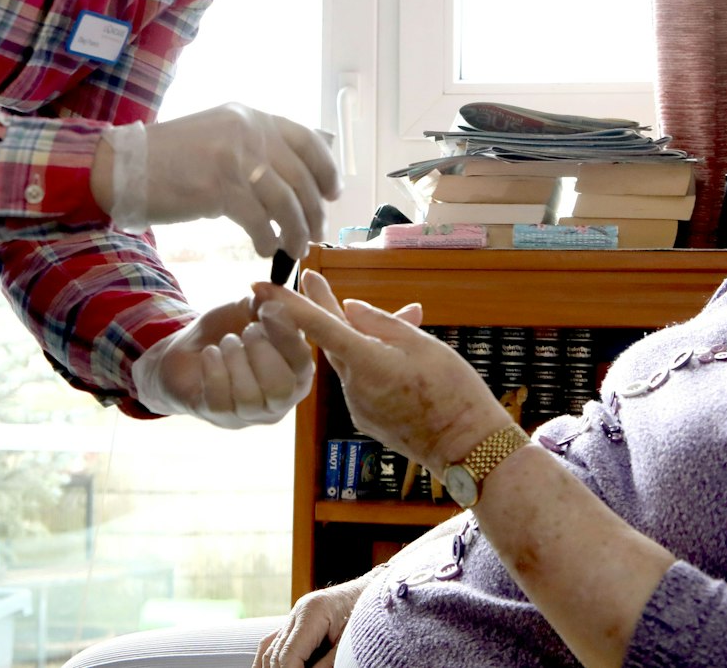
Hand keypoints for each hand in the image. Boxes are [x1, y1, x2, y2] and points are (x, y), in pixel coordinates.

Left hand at [131, 295, 314, 428]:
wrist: (186, 352)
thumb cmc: (227, 331)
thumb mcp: (249, 309)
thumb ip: (267, 301)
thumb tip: (270, 291)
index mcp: (297, 373)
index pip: (303, 362)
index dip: (288, 335)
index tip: (269, 309)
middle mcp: (280, 401)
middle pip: (282, 387)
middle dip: (262, 351)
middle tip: (248, 330)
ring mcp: (249, 414)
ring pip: (250, 396)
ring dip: (235, 359)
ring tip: (227, 342)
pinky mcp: (220, 417)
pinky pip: (219, 400)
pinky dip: (214, 370)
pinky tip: (210, 354)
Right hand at [144, 104, 339, 257]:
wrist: (124, 167)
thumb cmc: (172, 159)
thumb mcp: (220, 137)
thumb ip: (256, 148)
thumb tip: (295, 182)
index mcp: (252, 117)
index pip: (307, 140)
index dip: (326, 169)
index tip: (333, 194)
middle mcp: (248, 131)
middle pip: (301, 176)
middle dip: (314, 210)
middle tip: (315, 233)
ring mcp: (234, 157)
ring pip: (285, 201)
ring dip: (296, 230)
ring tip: (295, 248)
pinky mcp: (218, 187)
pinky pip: (259, 220)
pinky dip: (267, 238)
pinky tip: (265, 248)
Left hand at [252, 270, 504, 471]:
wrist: (467, 448)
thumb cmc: (453, 391)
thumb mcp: (423, 345)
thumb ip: (381, 323)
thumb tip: (349, 308)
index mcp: (367, 362)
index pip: (318, 326)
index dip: (288, 304)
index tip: (259, 287)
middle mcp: (353, 386)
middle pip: (332, 340)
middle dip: (321, 310)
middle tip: (310, 278)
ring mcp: (357, 406)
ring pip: (351, 362)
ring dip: (360, 343)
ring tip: (401, 332)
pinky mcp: (365, 419)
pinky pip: (361, 383)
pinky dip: (371, 367)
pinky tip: (400, 369)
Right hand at [254, 573, 373, 667]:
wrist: (375, 593)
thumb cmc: (368, 615)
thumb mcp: (351, 642)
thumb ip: (328, 663)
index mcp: (312, 612)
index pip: (289, 654)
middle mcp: (298, 612)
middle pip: (277, 653)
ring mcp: (294, 616)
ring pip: (270, 649)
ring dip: (274, 667)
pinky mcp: (296, 623)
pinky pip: (272, 644)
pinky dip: (270, 660)